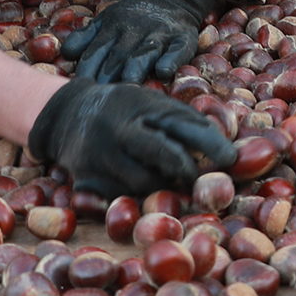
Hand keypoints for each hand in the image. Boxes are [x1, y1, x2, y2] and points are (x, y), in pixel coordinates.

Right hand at [28, 79, 235, 198]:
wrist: (65, 113)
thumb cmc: (122, 109)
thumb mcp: (148, 101)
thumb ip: (177, 117)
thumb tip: (220, 137)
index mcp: (142, 105)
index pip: (182, 124)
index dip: (210, 143)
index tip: (230, 159)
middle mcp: (121, 128)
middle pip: (162, 153)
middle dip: (186, 169)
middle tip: (199, 180)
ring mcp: (102, 153)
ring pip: (143, 180)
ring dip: (163, 185)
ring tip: (170, 181)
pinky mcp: (86, 175)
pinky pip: (121, 193)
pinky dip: (137, 193)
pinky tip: (141, 185)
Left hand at [60, 0, 224, 83]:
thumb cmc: (135, 14)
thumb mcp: (107, 19)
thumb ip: (86, 37)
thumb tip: (66, 54)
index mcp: (113, 28)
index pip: (96, 51)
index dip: (87, 70)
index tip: (79, 90)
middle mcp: (134, 31)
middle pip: (118, 56)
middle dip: (108, 76)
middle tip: (101, 98)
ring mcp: (159, 34)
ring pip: (144, 53)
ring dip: (136, 67)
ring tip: (129, 84)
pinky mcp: (182, 38)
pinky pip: (177, 49)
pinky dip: (171, 59)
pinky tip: (164, 71)